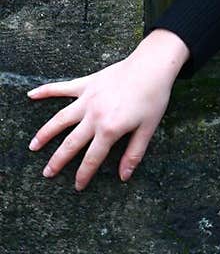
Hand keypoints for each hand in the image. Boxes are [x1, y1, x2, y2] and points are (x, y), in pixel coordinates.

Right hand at [25, 43, 178, 190]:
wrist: (152, 66)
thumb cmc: (153, 98)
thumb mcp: (148, 129)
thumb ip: (134, 154)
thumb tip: (124, 176)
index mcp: (110, 130)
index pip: (92, 158)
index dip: (84, 175)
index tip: (77, 186)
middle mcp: (94, 116)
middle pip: (71, 144)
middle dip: (58, 161)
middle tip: (47, 173)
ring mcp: (87, 99)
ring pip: (60, 120)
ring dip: (45, 134)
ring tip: (33, 146)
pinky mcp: (86, 84)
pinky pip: (62, 88)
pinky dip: (46, 91)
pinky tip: (31, 95)